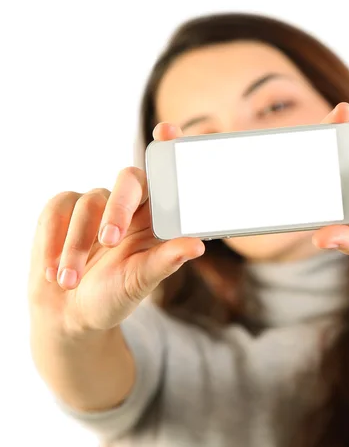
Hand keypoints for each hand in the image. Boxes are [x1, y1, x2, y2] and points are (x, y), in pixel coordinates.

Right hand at [27, 124, 203, 335]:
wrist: (69, 315)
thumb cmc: (114, 297)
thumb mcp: (140, 282)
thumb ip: (165, 262)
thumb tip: (197, 245)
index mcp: (158, 218)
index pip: (167, 177)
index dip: (168, 149)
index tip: (167, 131)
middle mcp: (131, 206)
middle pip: (129, 180)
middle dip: (118, 208)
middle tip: (111, 240)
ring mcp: (96, 204)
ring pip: (89, 203)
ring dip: (77, 247)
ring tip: (70, 282)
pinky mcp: (63, 208)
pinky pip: (57, 211)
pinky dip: (54, 243)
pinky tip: (55, 272)